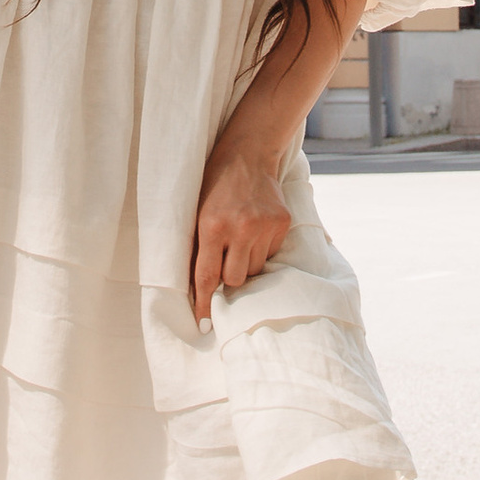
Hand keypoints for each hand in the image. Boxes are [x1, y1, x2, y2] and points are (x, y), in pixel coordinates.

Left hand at [189, 137, 291, 324]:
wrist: (248, 155)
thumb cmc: (214, 186)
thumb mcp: (197, 213)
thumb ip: (200, 248)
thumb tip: (202, 288)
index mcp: (212, 226)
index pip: (207, 276)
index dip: (205, 303)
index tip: (204, 324)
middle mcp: (240, 228)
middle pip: (235, 279)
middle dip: (229, 278)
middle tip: (226, 262)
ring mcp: (264, 226)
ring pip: (255, 269)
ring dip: (246, 263)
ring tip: (241, 240)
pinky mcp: (282, 223)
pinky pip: (270, 254)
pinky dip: (261, 249)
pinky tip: (255, 229)